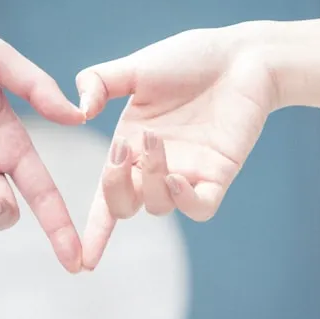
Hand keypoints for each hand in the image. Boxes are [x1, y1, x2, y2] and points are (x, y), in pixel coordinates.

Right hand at [76, 24, 276, 269]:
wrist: (241, 56)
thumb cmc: (190, 59)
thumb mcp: (134, 67)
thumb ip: (98, 81)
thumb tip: (78, 110)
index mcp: (128, 146)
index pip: (104, 197)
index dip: (93, 231)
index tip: (78, 263)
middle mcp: (154, 166)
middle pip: (124, 207)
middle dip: (114, 188)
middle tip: (123, 149)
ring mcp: (187, 172)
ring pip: (158, 206)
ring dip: (149, 178)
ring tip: (155, 139)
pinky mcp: (219, 174)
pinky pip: (200, 207)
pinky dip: (186, 202)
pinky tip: (178, 177)